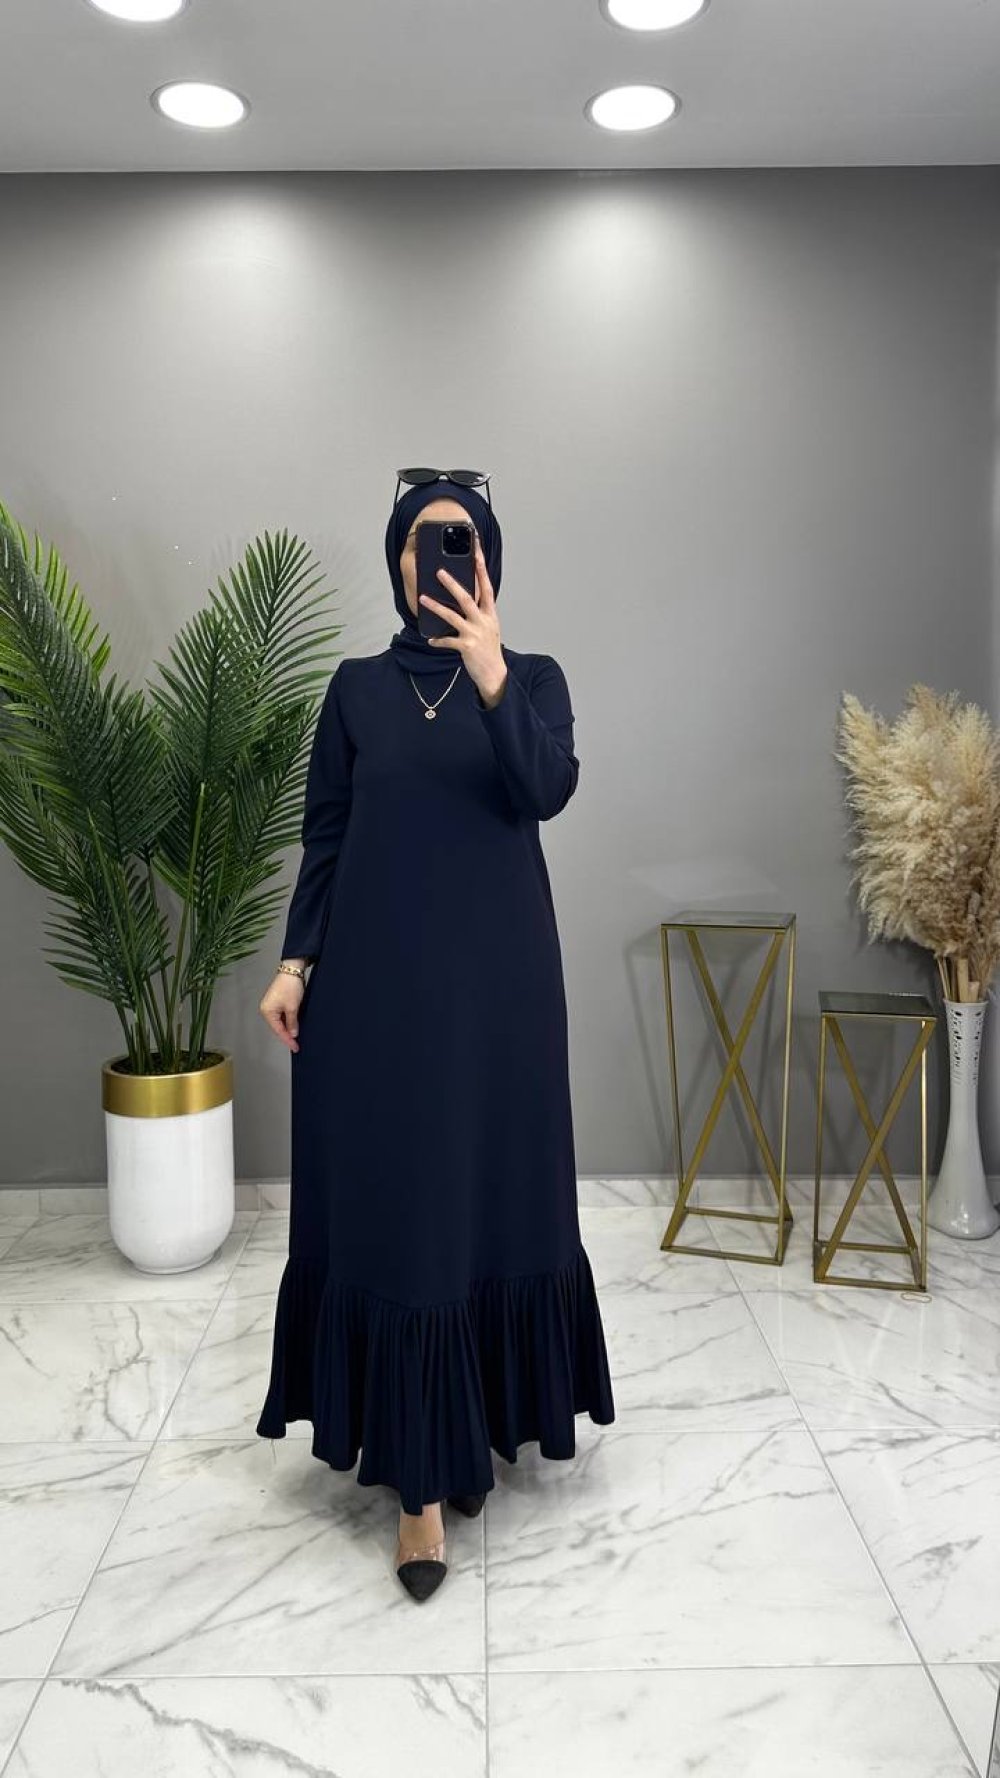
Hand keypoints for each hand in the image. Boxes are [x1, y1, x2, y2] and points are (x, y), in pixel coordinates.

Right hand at [259, 970, 304, 1052]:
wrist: (292, 970)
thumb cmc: (290, 986)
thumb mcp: (293, 1007)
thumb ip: (292, 1023)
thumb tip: (293, 1034)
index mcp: (267, 1011)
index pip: (278, 1030)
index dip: (287, 1040)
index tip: (295, 1047)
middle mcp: (266, 1009)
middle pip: (278, 1027)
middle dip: (287, 1035)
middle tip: (296, 1044)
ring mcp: (271, 1005)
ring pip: (280, 1021)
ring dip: (288, 1028)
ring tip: (296, 1037)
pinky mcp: (277, 1001)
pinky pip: (282, 1015)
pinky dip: (289, 1020)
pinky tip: (294, 1025)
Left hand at [418, 535, 507, 703]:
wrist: (495, 673)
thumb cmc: (489, 649)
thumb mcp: (489, 627)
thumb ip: (479, 612)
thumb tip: (462, 598)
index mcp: (490, 613)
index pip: (486, 586)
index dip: (481, 568)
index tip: (476, 551)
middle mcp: (484, 621)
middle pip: (467, 597)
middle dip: (452, 584)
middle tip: (439, 571)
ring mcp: (475, 633)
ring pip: (453, 616)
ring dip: (436, 607)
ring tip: (423, 598)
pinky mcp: (466, 647)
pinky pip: (448, 641)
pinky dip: (438, 640)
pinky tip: (430, 640)